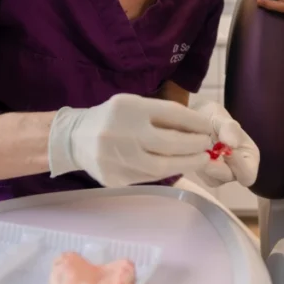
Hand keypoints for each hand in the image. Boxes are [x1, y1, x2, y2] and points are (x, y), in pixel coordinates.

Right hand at [49, 93, 213, 187]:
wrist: (75, 138)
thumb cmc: (112, 118)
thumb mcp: (133, 105)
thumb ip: (161, 115)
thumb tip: (198, 127)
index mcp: (128, 108)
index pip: (171, 114)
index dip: (195, 122)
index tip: (208, 127)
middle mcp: (122, 132)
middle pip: (170, 143)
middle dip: (194, 145)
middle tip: (207, 145)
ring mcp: (117, 158)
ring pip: (162, 165)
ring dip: (186, 163)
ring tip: (200, 158)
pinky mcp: (115, 178)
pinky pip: (149, 177)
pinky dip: (167, 172)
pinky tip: (178, 166)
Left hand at [191, 101, 259, 187]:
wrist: (201, 118)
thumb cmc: (216, 117)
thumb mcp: (223, 119)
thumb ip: (229, 129)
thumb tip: (231, 144)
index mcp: (249, 158)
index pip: (248, 174)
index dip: (238, 167)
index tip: (226, 150)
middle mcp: (237, 170)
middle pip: (228, 178)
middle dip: (215, 167)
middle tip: (203, 152)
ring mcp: (221, 174)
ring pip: (213, 179)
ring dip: (203, 165)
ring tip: (197, 147)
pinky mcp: (206, 174)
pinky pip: (201, 176)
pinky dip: (195, 164)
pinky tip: (192, 151)